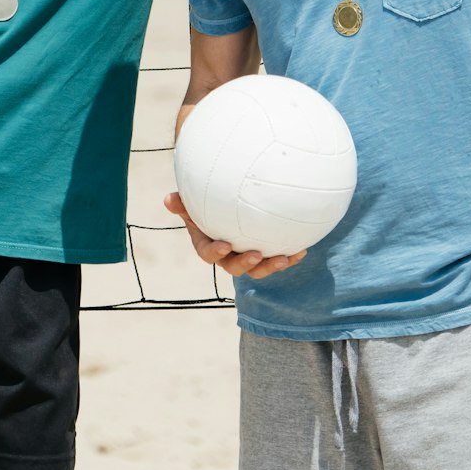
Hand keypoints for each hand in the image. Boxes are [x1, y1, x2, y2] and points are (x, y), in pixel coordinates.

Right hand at [164, 193, 305, 278]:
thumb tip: (169, 199)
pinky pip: (277, 260)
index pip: (208, 253)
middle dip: (246, 265)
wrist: (230, 204)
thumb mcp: (193, 200)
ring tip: (284, 258)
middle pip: (234, 267)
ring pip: (258, 269)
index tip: (225, 245)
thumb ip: (183, 202)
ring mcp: (247, 256)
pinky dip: (289, 257)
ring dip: (271, 266)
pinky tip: (302, 250)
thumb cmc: (206, 200)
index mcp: (207, 244)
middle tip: (257, 255)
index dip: (215, 252)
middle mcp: (227, 255)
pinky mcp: (266, 255)